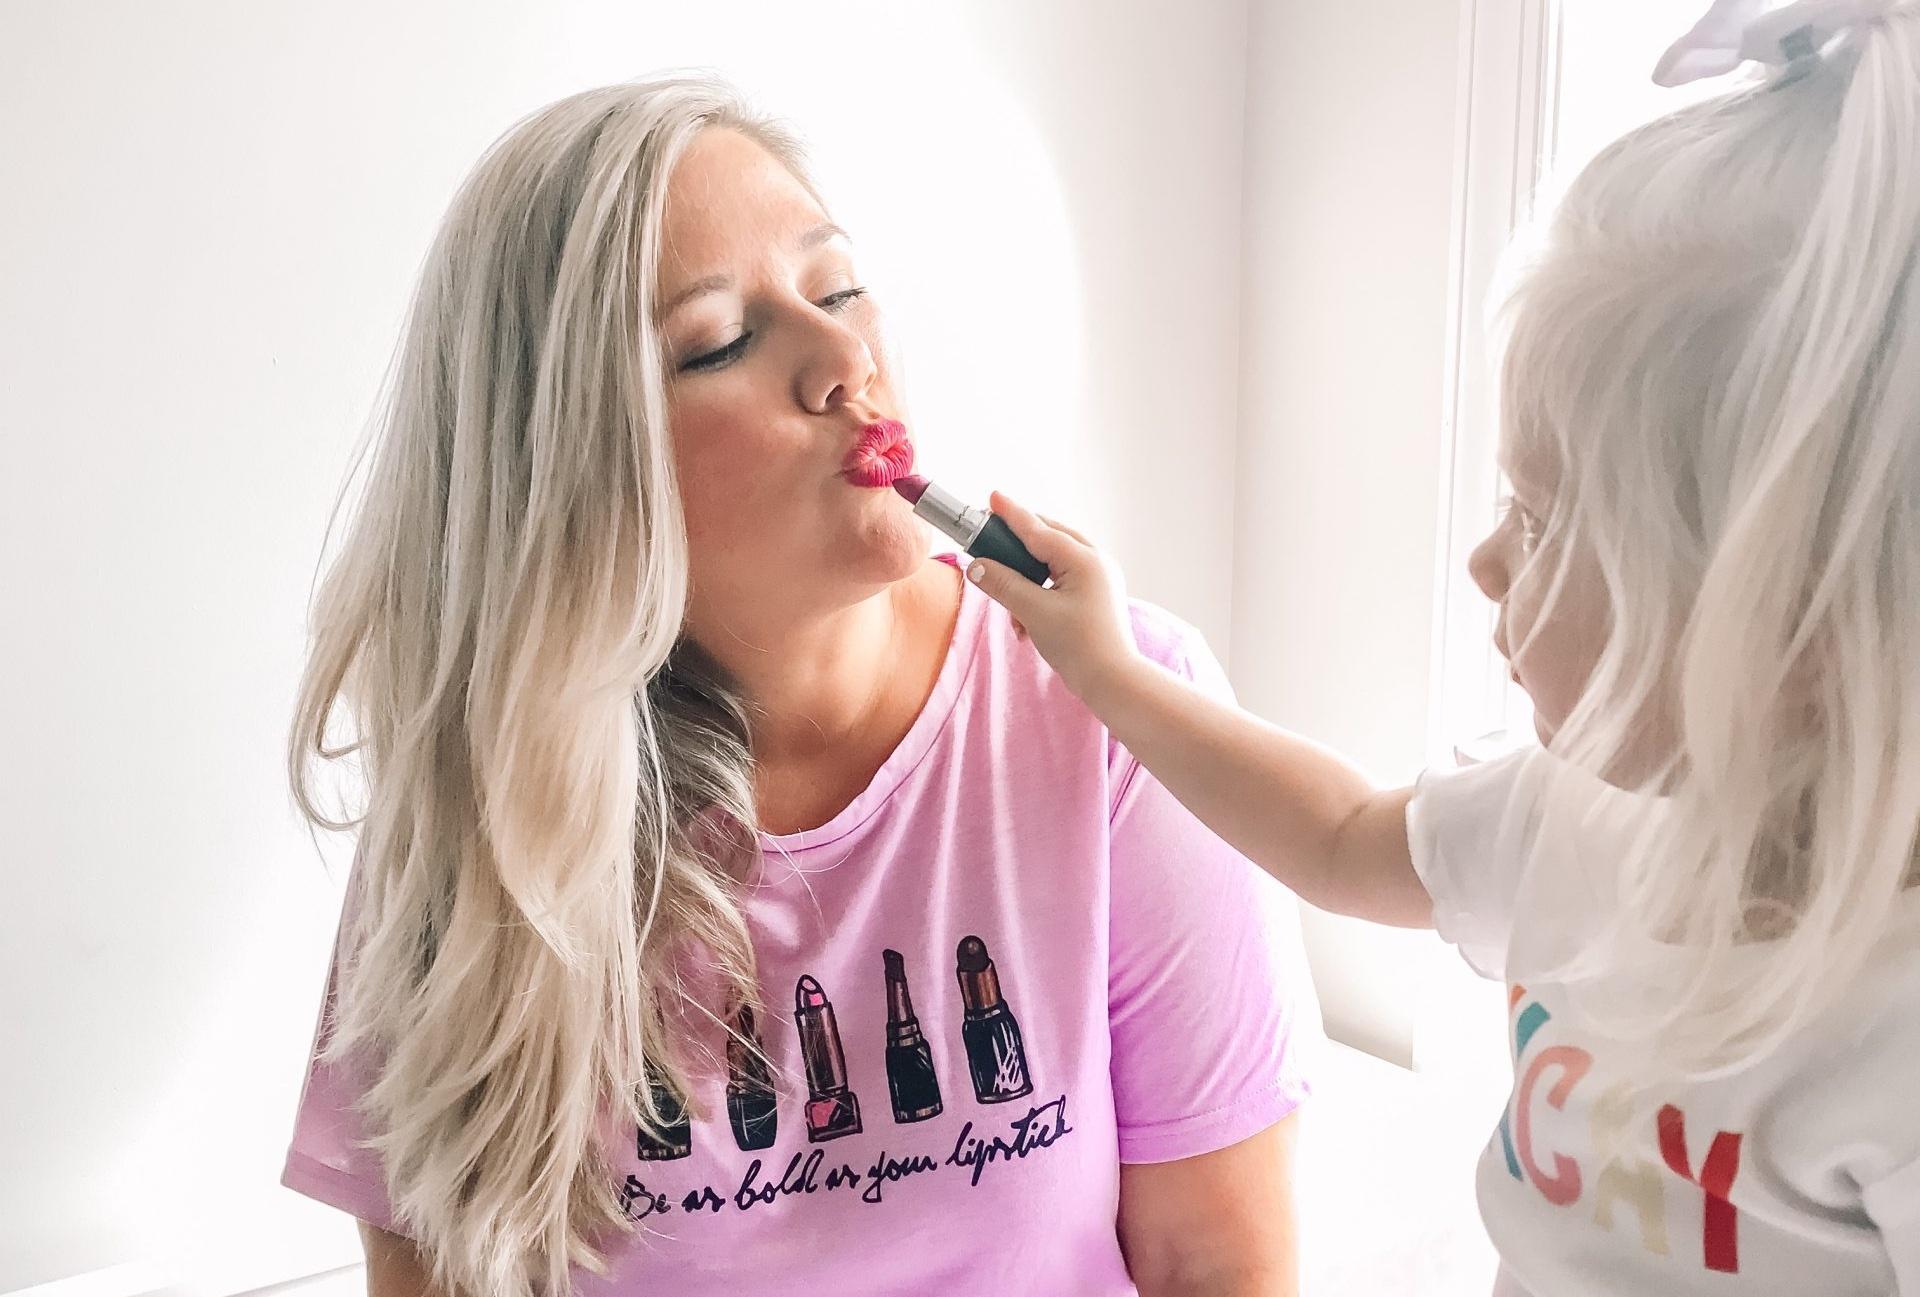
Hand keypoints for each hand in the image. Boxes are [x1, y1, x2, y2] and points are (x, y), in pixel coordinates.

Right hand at [967, 492, 1143, 706]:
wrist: (1113, 681)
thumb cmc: (1079, 646)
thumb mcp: (1034, 612)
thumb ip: (1003, 584)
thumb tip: (976, 566)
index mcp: (1084, 559)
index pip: (1038, 529)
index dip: (1012, 514)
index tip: (992, 497)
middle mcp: (1095, 561)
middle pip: (1047, 539)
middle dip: (1016, 546)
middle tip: (989, 544)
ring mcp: (1098, 577)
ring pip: (1051, 562)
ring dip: (1026, 580)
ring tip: (1013, 610)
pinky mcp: (1095, 594)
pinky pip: (1059, 580)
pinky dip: (1039, 594)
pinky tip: (1027, 624)